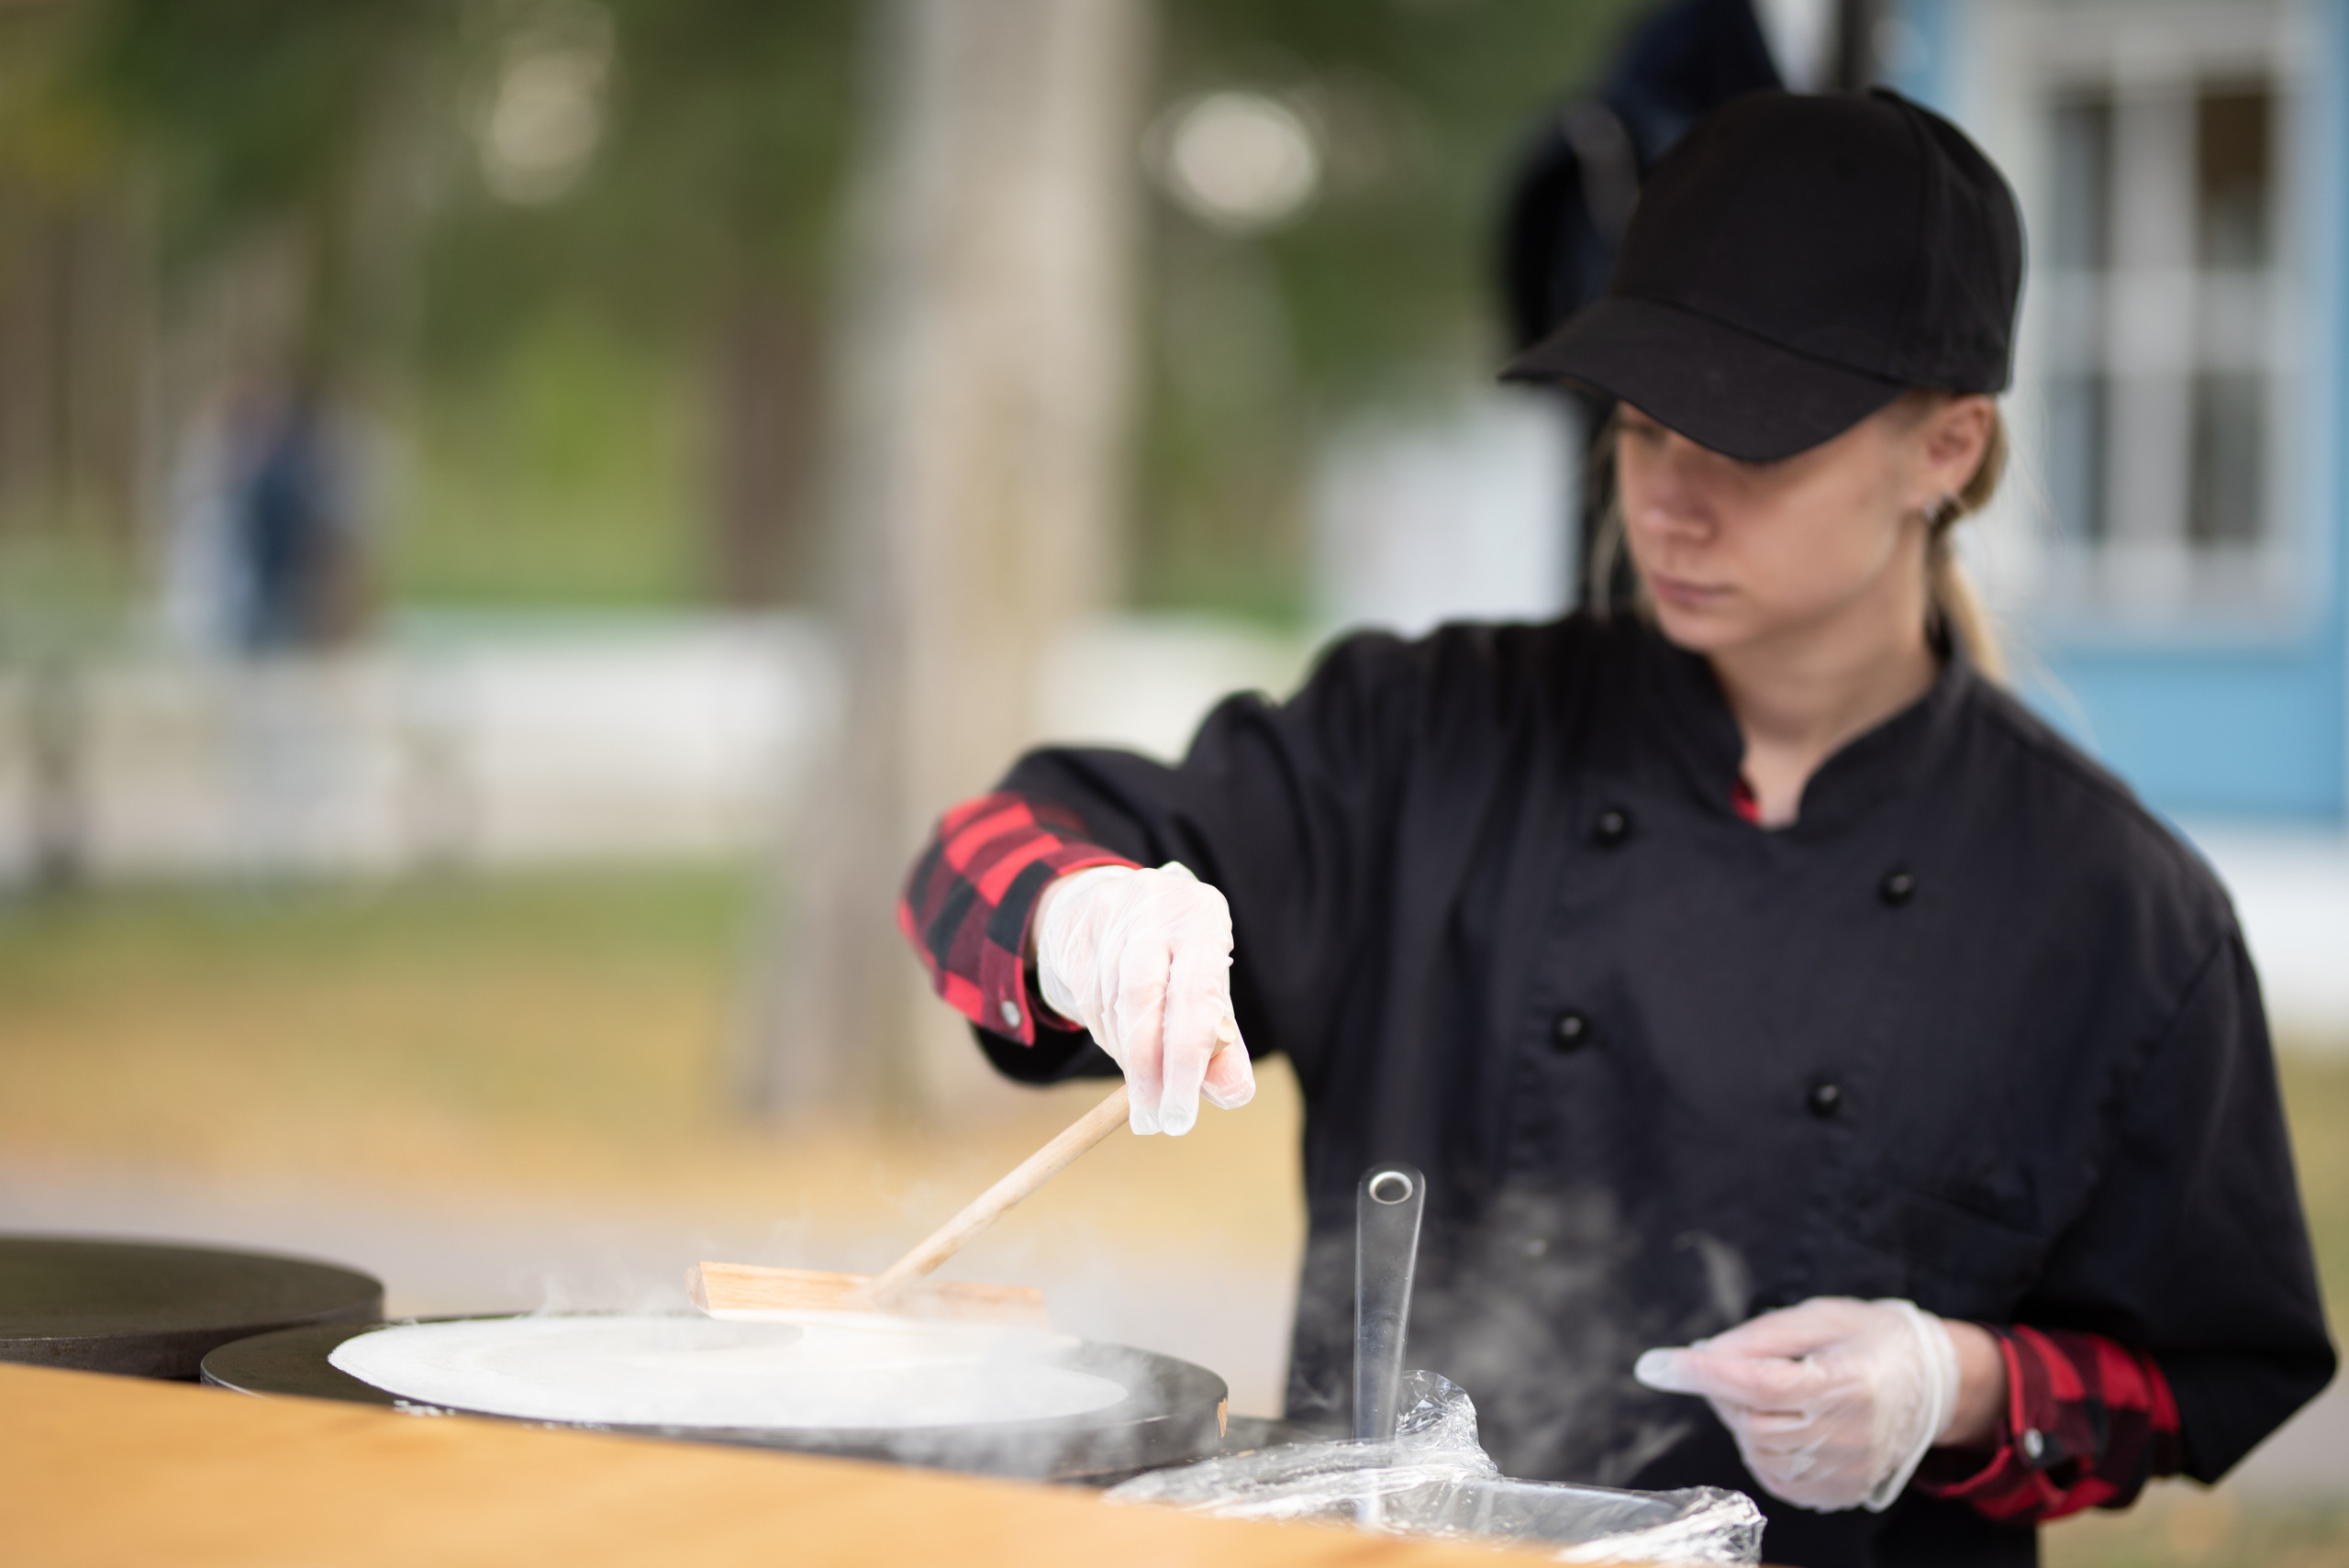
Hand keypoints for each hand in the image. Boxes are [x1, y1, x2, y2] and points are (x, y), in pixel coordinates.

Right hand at [1032, 863, 1254, 1134]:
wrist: (1110, 904)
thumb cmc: (1173, 960)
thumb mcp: (1207, 992)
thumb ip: (1224, 1048)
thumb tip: (1235, 1094)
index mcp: (1204, 915)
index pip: (1197, 996)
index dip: (1188, 1062)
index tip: (1180, 1117)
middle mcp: (1158, 905)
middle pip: (1145, 999)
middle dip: (1149, 1071)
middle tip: (1153, 1121)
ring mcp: (1111, 913)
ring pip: (1113, 1006)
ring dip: (1128, 1060)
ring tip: (1143, 1086)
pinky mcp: (1076, 929)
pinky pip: (1087, 1000)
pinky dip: (1107, 1037)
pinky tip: (1121, 1047)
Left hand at [1633, 1297, 1959, 1512]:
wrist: (1935, 1385)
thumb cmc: (1872, 1340)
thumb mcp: (1820, 1317)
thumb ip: (1760, 1336)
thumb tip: (1703, 1353)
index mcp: (1847, 1383)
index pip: (1759, 1384)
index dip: (1704, 1373)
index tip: (1656, 1365)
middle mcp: (1850, 1436)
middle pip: (1752, 1422)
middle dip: (1726, 1392)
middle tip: (1738, 1366)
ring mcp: (1848, 1472)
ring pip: (1758, 1452)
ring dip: (1744, 1421)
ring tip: (1773, 1392)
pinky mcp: (1842, 1493)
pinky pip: (1777, 1478)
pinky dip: (1763, 1449)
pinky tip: (1782, 1423)